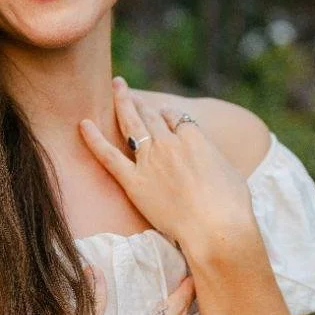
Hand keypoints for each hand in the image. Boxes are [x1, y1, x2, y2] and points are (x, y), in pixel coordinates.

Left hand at [79, 77, 253, 254]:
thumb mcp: (231, 173)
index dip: (168, 114)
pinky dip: (94, 139)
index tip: (162, 113)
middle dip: (139, 101)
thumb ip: (215, 161)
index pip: (176, 118)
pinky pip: (109, 156)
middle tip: (126, 89)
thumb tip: (210, 163)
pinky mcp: (135, 182)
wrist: (217, 227)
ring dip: (122, 103)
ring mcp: (150, 161)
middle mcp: (170, 143)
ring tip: (116, 87)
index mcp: (195, 138)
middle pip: (151, 115)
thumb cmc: (231, 206)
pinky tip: (83, 125)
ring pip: (133, 124)